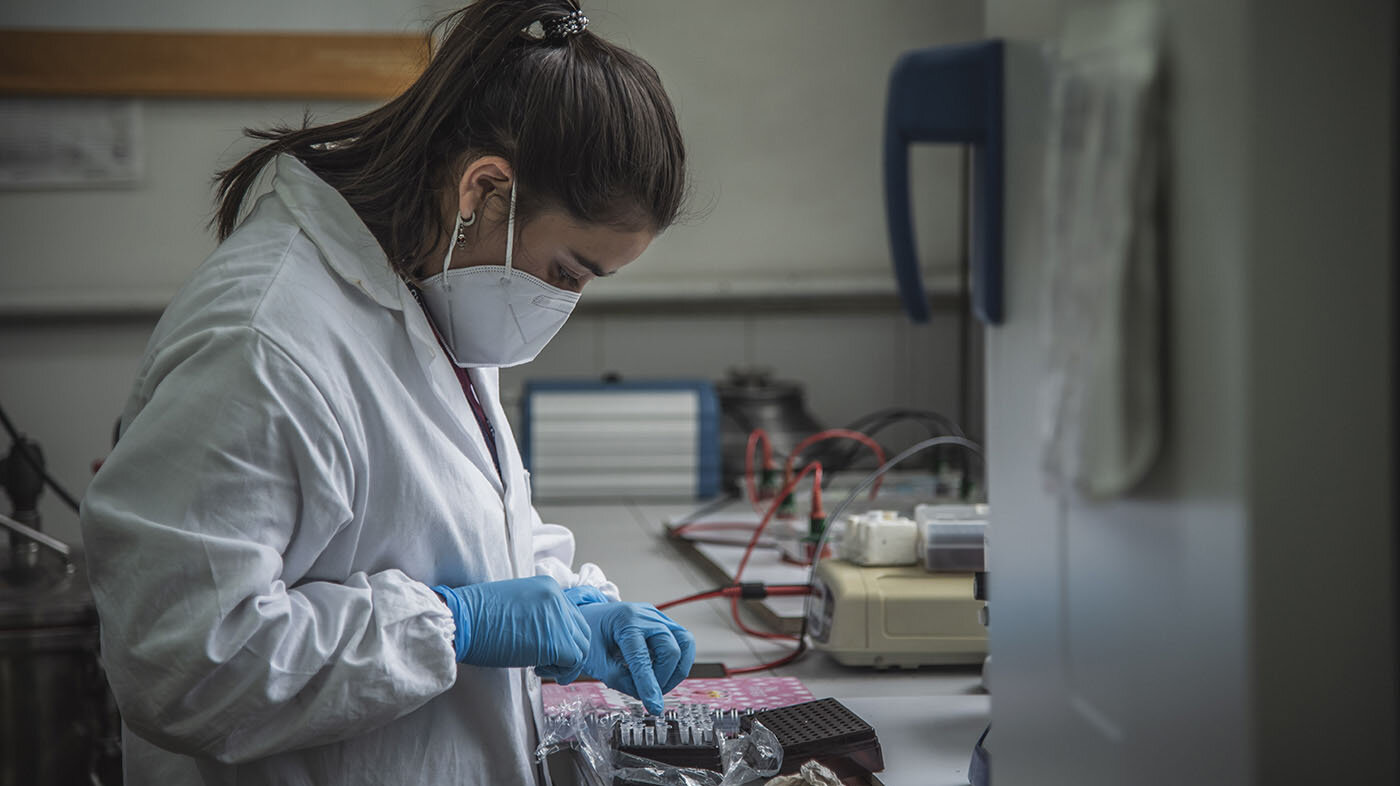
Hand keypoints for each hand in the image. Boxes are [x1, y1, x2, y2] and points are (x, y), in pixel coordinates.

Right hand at [432, 576, 589, 681]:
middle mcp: (558, 599)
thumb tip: (548, 633)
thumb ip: (538, 612)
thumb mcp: (515, 602)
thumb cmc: (478, 616)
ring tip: (542, 667)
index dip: (563, 635)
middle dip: (569, 649)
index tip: (548, 647)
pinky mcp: (555, 642)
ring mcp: (559, 619)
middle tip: (548, 661)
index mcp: (549, 586)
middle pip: (581, 630)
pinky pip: (573, 661)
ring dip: (566, 662)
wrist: (461, 620)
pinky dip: (562, 671)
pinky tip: (540, 670)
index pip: (572, 615)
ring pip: (581, 647)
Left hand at [573, 601, 695, 714]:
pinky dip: (676, 662)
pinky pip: (683, 643)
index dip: (649, 685)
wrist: (591, 616)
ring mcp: (658, 618)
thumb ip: (618, 679)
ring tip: (659, 684)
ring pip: (686, 643)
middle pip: (671, 649)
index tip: (654, 706)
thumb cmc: (591, 635)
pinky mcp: (666, 624)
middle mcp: (646, 616)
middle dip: (662, 678)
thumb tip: (643, 694)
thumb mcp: (595, 660)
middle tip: (648, 693)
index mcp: (625, 621)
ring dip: (676, 670)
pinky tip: (660, 672)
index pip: (642, 657)